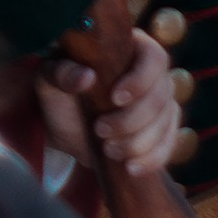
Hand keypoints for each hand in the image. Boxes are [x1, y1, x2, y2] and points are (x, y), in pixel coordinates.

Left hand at [38, 28, 183, 177]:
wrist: (64, 129)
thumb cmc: (57, 94)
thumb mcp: (48, 81)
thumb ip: (61, 73)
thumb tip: (86, 77)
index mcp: (127, 49)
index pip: (153, 57)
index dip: (140, 79)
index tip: (115, 98)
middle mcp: (152, 74)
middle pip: (162, 94)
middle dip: (132, 118)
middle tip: (100, 130)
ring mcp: (162, 103)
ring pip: (165, 122)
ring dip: (138, 141)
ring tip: (108, 149)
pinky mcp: (164, 130)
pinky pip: (168, 145)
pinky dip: (151, 159)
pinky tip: (130, 167)